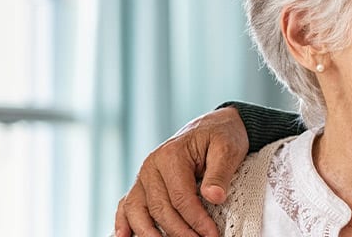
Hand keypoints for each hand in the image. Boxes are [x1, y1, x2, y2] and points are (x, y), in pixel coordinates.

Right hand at [113, 106, 248, 236]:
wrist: (214, 126)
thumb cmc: (221, 136)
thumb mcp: (227, 149)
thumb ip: (220, 173)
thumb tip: (213, 197)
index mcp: (171, 155)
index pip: (181, 198)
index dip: (196, 221)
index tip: (211, 235)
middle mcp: (151, 166)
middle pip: (160, 209)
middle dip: (179, 232)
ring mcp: (144, 176)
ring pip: (138, 211)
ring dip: (149, 233)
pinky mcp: (143, 184)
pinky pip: (127, 205)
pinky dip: (124, 222)